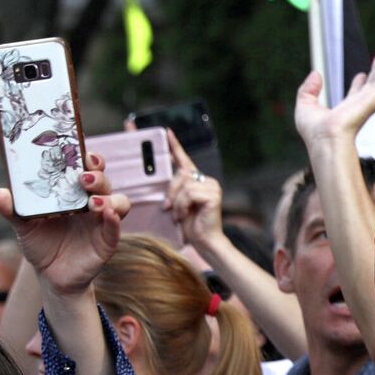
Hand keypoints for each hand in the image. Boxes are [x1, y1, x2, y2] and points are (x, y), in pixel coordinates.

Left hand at [0, 151, 129, 298]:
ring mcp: (102, 222)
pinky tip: (108, 215)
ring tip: (93, 202)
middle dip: (97, 175)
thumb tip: (0, 193)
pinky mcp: (107, 241)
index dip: (88, 158)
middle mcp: (92, 204)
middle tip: (82, 177)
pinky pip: (116, 228)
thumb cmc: (41, 244)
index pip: (86, 169)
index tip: (80, 151)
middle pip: (104, 181)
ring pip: (119, 201)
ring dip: (108, 197)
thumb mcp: (23, 225)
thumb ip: (12, 210)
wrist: (49, 275)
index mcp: (73, 193)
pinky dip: (115, 220)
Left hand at [163, 131, 223, 250]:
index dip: (174, 145)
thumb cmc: (189, 226)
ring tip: (178, 216)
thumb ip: (173, 191)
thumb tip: (161, 186)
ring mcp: (212, 186)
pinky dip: (183, 205)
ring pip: (183, 184)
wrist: (204, 243)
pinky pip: (189, 192)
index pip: (183, 159)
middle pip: (180, 174)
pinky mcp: (213, 195)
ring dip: (176, 202)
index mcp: (196, 180)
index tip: (165, 131)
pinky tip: (185, 215)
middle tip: (167, 207)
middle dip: (171, 191)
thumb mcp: (176, 204)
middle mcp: (206, 180)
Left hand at [295, 52, 374, 149]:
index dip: (359, 83)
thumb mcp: (305, 107)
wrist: (326, 140)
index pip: (355, 94)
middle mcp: (359, 106)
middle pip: (372, 85)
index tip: (362, 74)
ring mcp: (368, 102)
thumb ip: (308, 90)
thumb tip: (316, 74)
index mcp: (346, 110)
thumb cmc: (315, 132)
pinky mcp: (374, 98)